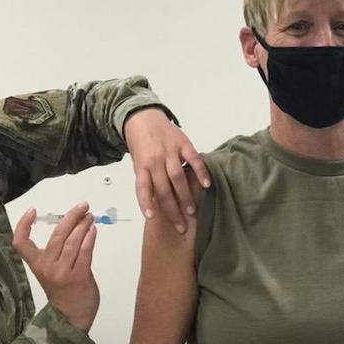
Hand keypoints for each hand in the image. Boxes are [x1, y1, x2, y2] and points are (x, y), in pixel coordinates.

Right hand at [13, 202, 99, 331]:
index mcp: (36, 265)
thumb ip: (58, 250)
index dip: (23, 225)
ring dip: (83, 225)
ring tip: (89, 216)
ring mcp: (62, 272)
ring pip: (73, 241)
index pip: (21, 244)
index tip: (32, 210)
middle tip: (82, 206)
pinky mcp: (79, 276)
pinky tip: (93, 230)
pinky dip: (89, 237)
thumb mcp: (51, 270)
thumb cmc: (62, 289)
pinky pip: (85, 251)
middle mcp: (47, 267)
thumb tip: (73, 223)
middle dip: (71, 217)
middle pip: (57, 235)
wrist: (71, 317)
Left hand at [124, 108, 210, 233]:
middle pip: (164, 189)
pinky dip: (200, 172)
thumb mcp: (137, 161)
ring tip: (192, 211)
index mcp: (141, 166)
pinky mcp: (183, 143)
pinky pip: (193, 159)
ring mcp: (170, 151)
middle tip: (182, 226)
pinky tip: (206, 185)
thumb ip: (146, 178)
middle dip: (172, 209)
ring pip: (178, 178)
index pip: (143, 188)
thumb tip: (156, 202)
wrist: (143, 117)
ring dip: (185, 196)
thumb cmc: (140, 143)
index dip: (146, 203)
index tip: (152, 218)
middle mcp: (155, 160)